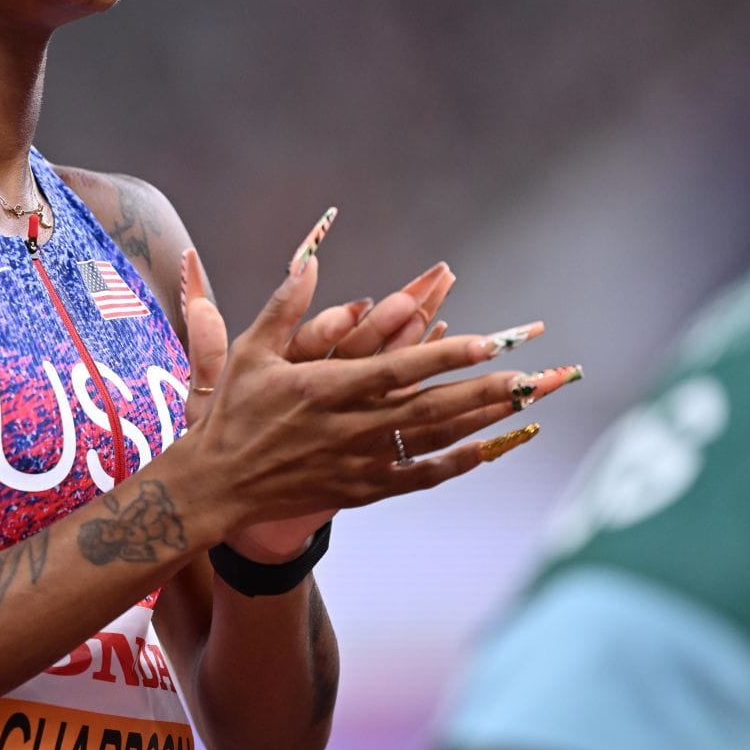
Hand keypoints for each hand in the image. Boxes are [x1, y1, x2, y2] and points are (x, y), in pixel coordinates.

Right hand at [177, 212, 578, 558]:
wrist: (217, 486)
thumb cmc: (232, 413)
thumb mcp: (250, 351)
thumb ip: (286, 306)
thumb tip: (310, 259)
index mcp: (325, 389)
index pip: (398, 369)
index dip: (446, 355)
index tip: (488, 342)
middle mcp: (349, 427)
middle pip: (432, 407)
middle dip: (486, 390)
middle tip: (533, 376)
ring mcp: (359, 462)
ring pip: (433, 441)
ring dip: (482, 421)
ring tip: (526, 404)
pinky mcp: (361, 490)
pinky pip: (419, 478)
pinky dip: (457, 464)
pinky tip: (490, 450)